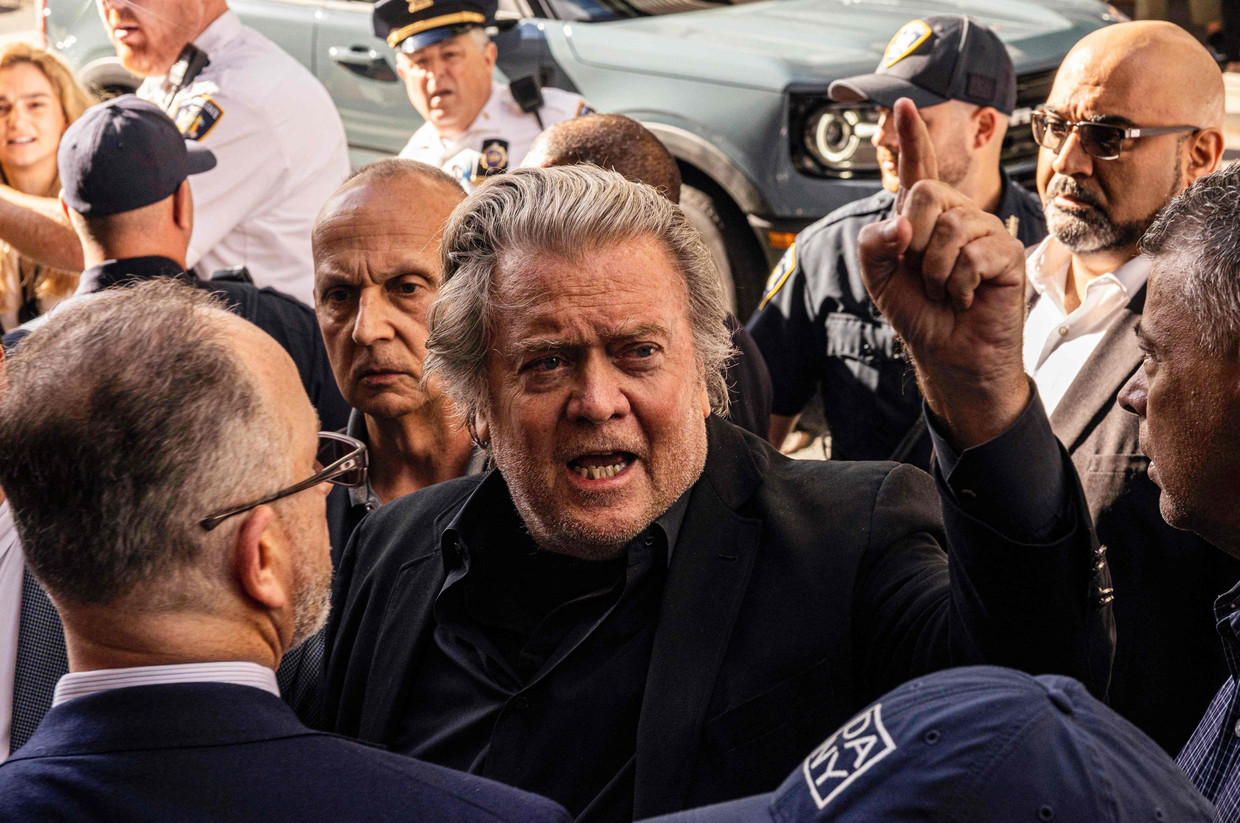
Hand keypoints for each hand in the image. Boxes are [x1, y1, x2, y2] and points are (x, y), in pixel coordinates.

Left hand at [858, 98, 1029, 448]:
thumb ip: (874, 243)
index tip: (904, 105)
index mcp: (924, 219)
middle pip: (925, 194)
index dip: (911, 139)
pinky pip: (972, 254)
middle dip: (912, 239)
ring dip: (934, 273)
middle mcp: (956, 217)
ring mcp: (984, 231)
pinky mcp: (1007, 253)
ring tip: (945, 292)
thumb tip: (901, 222)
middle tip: (922, 275)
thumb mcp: (880, 279)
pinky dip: (958, 284)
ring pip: (947, 230)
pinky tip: (966, 298)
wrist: (948, 357)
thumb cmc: (919, 316)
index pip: (917, 171)